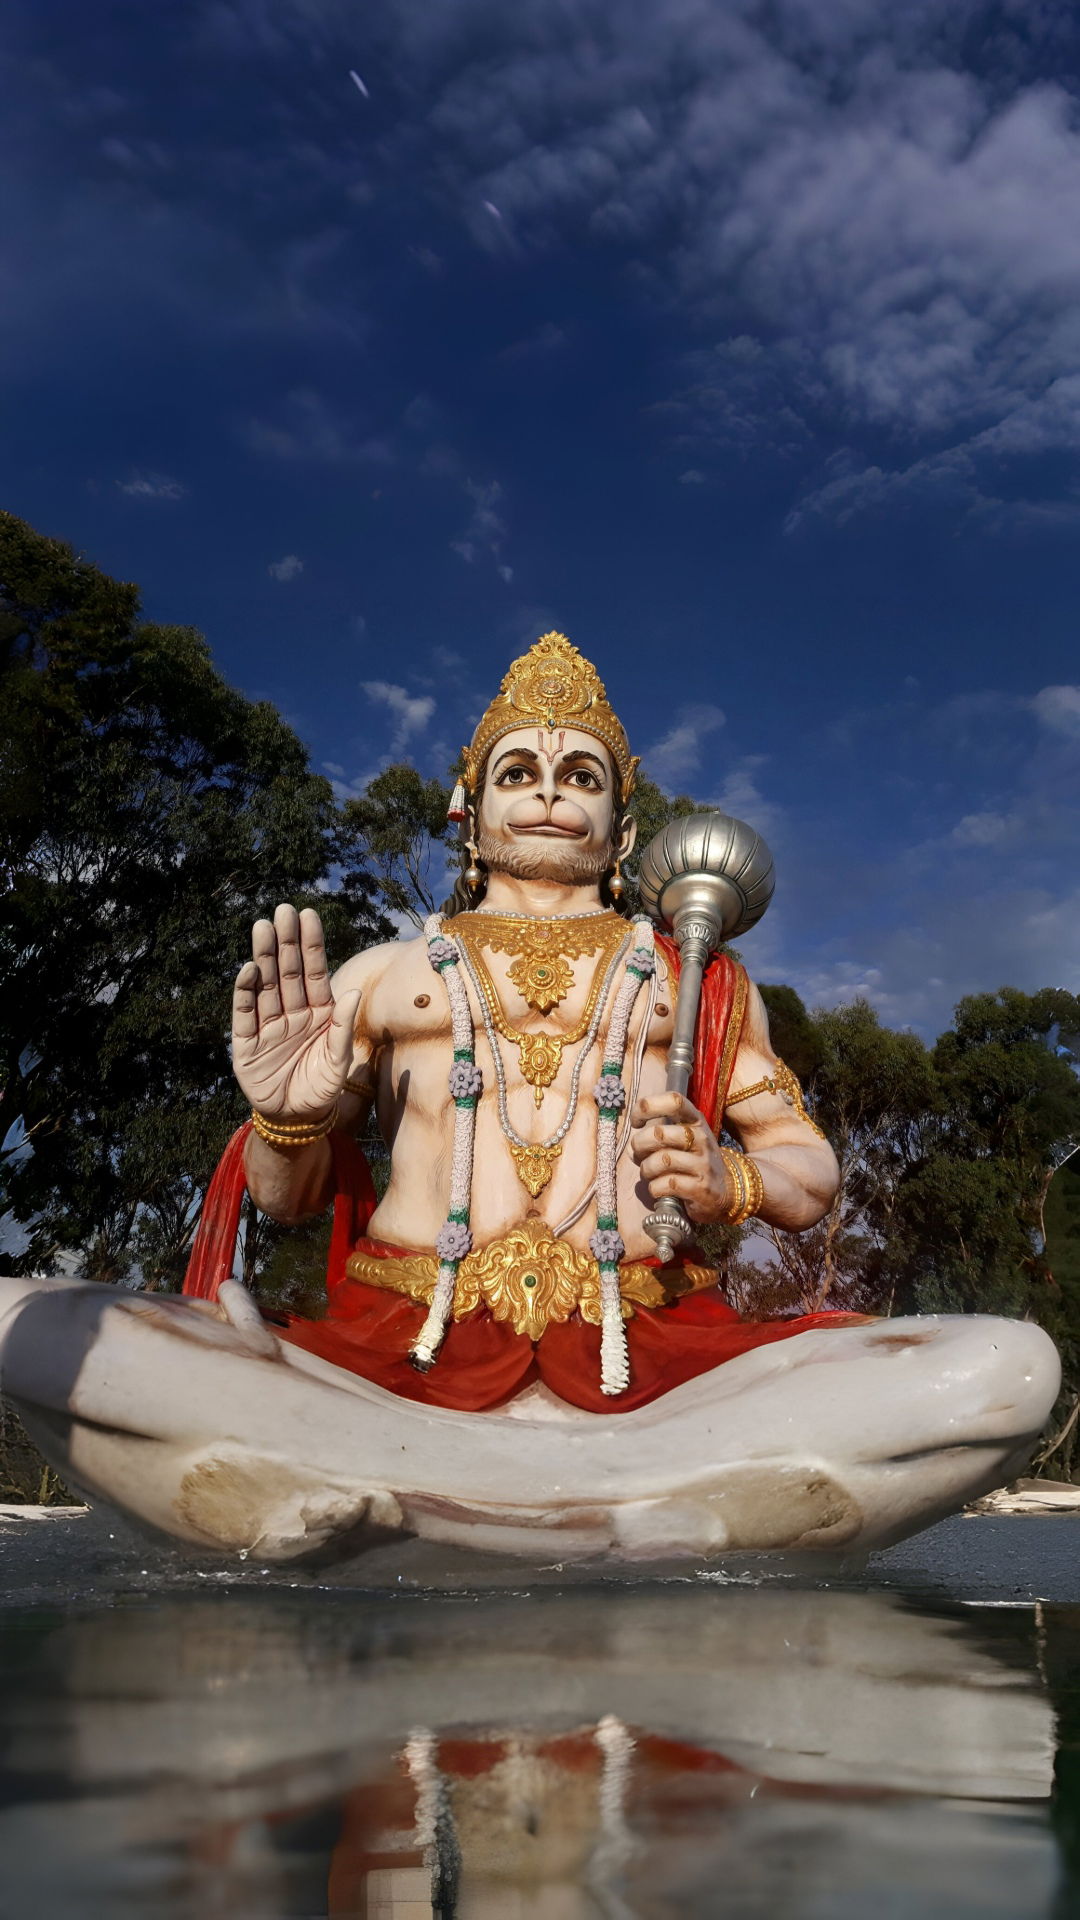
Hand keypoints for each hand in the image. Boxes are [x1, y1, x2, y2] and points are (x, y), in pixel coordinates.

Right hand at [232, 905, 360, 1125]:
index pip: (314, 971)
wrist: (296, 1119)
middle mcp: (293, 1012)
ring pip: (266, 985)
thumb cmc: (322, 1088)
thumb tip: (351, 993)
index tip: (308, 915)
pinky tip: (249, 969)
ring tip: (262, 928)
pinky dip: (246, 992)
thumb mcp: (339, 1062)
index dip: (311, 944)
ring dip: (264, 956)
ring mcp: (268, 1025)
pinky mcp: (247, 1043)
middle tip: (282, 910)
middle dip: (285, 941)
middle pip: (288, 971)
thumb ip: (344, 1029)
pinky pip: (246, 1013)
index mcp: (319, 1012)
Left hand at [629, 1091, 733, 1224]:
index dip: (648, 1107)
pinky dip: (655, 1188)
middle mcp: (702, 1138)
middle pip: (659, 1133)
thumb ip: (655, 1137)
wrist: (724, 1190)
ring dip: (646, 1169)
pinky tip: (659, 1189)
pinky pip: (667, 1184)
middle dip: (639, 1145)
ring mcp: (704, 1163)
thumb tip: (631, 1148)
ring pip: (661, 1160)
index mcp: (695, 1121)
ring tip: (649, 1174)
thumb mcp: (681, 1140)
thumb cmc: (693, 1161)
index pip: (674, 1101)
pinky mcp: (702, 1188)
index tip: (636, 1122)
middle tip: (637, 1154)